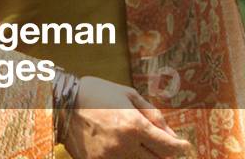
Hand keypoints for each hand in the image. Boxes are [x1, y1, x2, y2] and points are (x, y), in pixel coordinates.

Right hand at [64, 76, 190, 158]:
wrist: (60, 101)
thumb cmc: (95, 93)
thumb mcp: (127, 94)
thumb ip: (152, 113)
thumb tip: (172, 134)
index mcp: (133, 124)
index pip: (169, 147)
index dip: (181, 148)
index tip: (184, 145)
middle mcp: (124, 144)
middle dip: (165, 154)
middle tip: (162, 145)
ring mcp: (110, 157)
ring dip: (147, 158)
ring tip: (140, 144)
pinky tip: (124, 149)